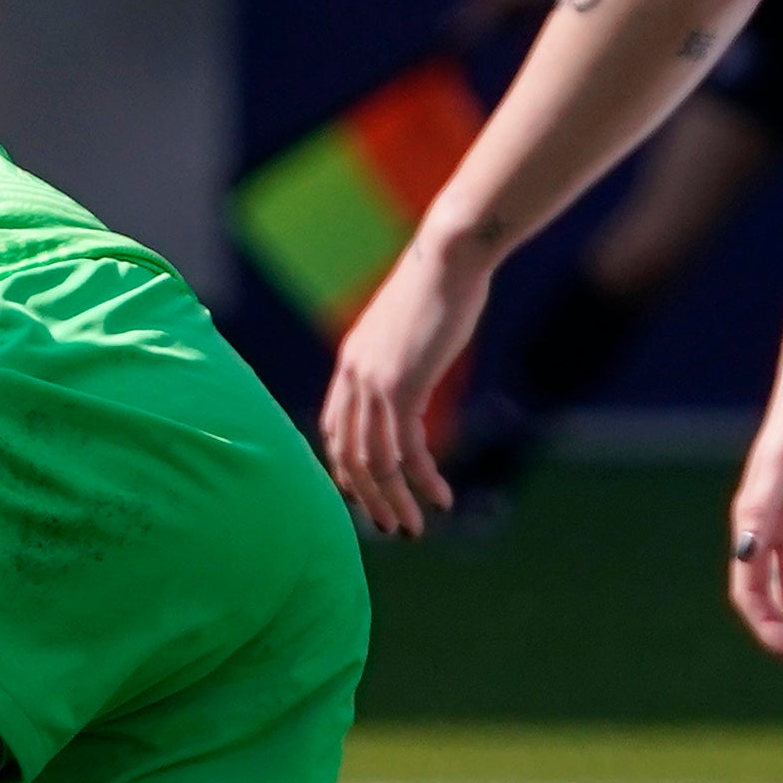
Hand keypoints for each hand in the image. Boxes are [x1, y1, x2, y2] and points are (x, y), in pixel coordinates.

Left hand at [321, 238, 486, 535]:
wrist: (449, 256)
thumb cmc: (439, 288)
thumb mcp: (408, 332)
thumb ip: (400, 361)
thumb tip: (410, 379)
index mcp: (349, 365)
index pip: (333, 431)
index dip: (346, 469)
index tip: (367, 496)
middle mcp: (352, 377)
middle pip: (348, 455)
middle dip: (368, 498)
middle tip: (391, 526)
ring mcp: (373, 382)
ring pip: (374, 460)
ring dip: (394, 499)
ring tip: (414, 526)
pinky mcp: (403, 385)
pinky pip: (407, 449)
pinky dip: (422, 479)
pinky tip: (441, 496)